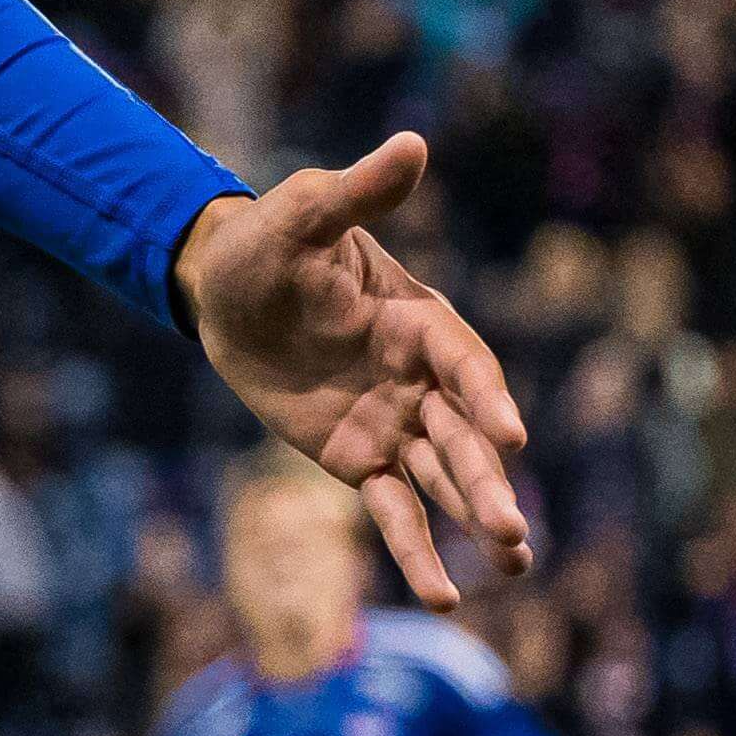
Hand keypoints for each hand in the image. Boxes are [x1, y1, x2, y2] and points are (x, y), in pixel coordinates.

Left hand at [173, 134, 531, 606]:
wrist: (223, 286)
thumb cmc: (268, 243)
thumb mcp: (304, 213)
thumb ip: (357, 193)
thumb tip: (411, 143)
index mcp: (418, 320)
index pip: (464, 362)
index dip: (486, 395)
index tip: (510, 434)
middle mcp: (419, 378)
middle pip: (464, 436)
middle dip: (488, 480)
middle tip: (512, 529)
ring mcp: (392, 422)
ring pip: (442, 478)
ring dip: (474, 518)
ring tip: (512, 563)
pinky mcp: (356, 457)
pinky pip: (391, 508)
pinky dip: (416, 549)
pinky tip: (445, 591)